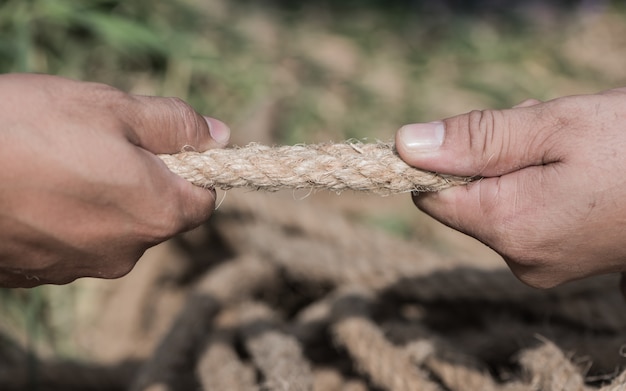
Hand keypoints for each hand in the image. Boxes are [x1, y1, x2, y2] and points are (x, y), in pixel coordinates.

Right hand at [0, 73, 229, 286]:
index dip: (191, 168)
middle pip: (156, 214)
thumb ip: (175, 123)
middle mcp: (126, 252)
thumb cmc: (28, 130)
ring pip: (111, 227)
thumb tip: (218, 134)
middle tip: (98, 142)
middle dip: (142, 179)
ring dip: (99, 197)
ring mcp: (79, 267)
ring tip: (55, 161)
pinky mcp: (39, 273)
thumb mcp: (113, 108)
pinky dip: (63, 217)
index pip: (203, 199)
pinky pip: (69, 241)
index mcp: (157, 213)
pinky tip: (31, 188)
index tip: (165, 145)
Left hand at [395, 88, 625, 287]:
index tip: (476, 135)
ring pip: (494, 205)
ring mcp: (540, 265)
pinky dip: (533, 188)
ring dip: (513, 167)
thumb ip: (476, 139)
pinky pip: (521, 217)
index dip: (443, 161)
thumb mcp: (552, 126)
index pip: (432, 195)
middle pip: (465, 198)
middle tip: (538, 130)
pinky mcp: (557, 262)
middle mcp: (519, 258)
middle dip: (489, 158)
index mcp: (509, 226)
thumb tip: (404, 146)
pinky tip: (571, 171)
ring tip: (564, 147)